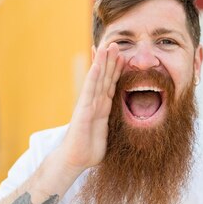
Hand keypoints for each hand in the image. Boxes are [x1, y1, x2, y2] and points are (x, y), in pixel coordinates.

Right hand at [57, 43, 123, 171]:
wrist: (75, 160)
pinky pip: (90, 90)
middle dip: (110, 61)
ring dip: (102, 62)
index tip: (122, 56)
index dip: (116, 70)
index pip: (110, 85)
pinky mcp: (83, 110)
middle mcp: (95, 102)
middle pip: (104, 77)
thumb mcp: (107, 133)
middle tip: (116, 43)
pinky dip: (93, 77)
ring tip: (107, 46)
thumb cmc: (89, 149)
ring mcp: (88, 104)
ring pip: (97, 79)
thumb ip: (113, 124)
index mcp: (102, 107)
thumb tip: (127, 124)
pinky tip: (97, 65)